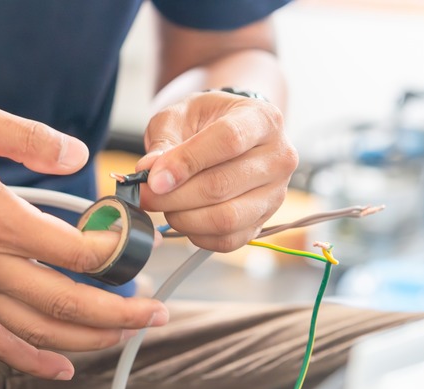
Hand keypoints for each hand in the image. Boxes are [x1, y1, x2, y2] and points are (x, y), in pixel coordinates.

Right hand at [0, 99, 168, 378]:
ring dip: (89, 337)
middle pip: (67, 302)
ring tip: (127, 333)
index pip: (75, 252)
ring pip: (40, 329)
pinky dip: (33, 360)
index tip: (135, 240)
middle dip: (121, 312)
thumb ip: (30, 138)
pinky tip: (63, 368)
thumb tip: (78, 155)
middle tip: (157, 310)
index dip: (116, 250)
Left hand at [136, 91, 297, 251]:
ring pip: (226, 218)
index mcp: (262, 119)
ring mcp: (275, 194)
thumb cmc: (208, 121)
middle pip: (223, 185)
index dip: (187, 162)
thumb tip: (149, 173)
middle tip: (145, 195)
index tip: (154, 178)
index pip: (228, 141)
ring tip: (164, 205)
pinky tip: (183, 217)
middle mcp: (278, 158)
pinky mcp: (263, 221)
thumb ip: (164, 141)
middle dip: (175, 196)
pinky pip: (228, 240)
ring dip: (183, 218)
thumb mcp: (181, 114)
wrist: (232, 133)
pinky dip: (196, 234)